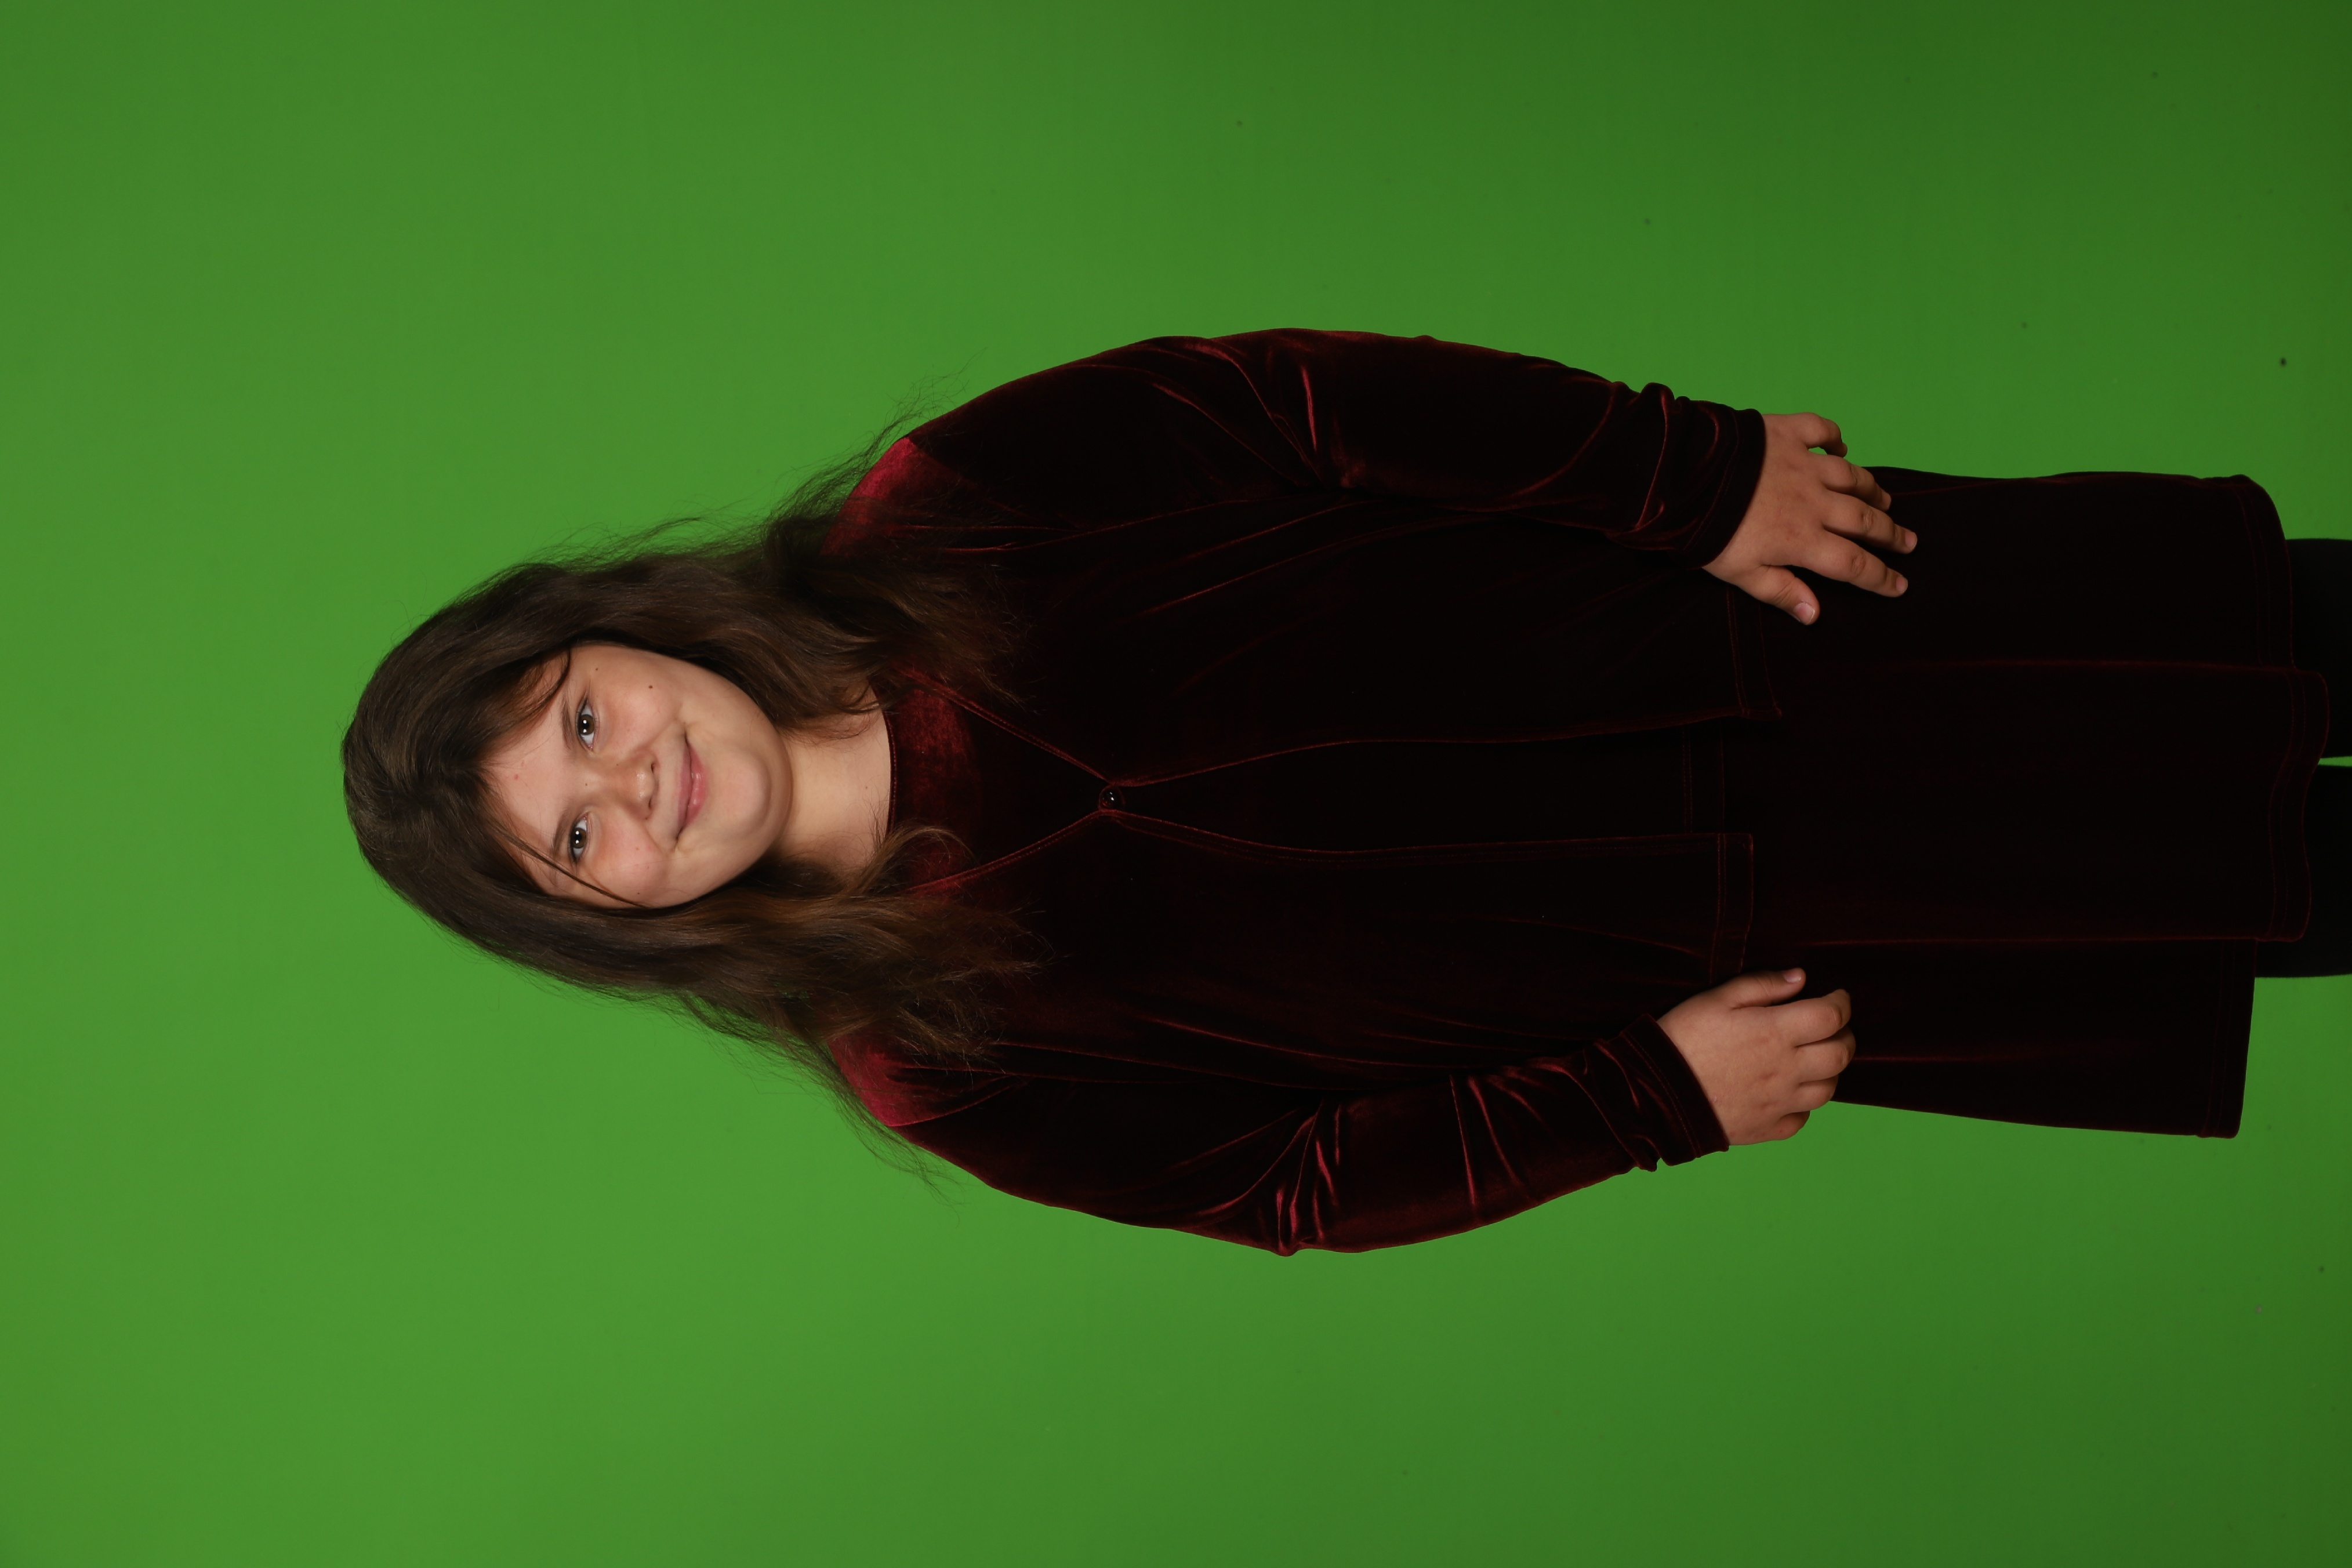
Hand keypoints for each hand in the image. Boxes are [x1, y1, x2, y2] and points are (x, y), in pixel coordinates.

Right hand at [1654, 968, 1854, 1143]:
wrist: (1654, 1093)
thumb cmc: (1683, 1038)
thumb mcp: (1716, 999)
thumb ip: (1762, 985)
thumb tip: (1801, 978)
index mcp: (1775, 1032)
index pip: (1831, 1016)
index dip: (1842, 1002)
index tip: (1838, 996)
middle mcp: (1786, 1070)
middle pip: (1840, 1054)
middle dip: (1845, 1036)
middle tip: (1833, 1027)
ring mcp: (1780, 1103)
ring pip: (1828, 1090)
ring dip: (1830, 1071)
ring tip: (1815, 1059)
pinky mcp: (1767, 1128)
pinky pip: (1801, 1119)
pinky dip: (1804, 1104)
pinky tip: (1790, 1092)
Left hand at [1704, 413, 1913, 624]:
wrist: (1683, 478)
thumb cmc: (1707, 532)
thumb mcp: (1740, 574)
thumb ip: (1780, 591)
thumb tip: (1814, 615)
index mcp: (1801, 539)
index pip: (1852, 564)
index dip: (1879, 577)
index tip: (1900, 585)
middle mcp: (1812, 501)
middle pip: (1862, 520)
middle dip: (1890, 533)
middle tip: (1910, 542)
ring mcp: (1801, 464)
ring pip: (1850, 477)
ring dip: (1872, 489)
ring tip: (1886, 500)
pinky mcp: (1785, 433)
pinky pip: (1820, 430)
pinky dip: (1834, 437)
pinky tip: (1842, 445)